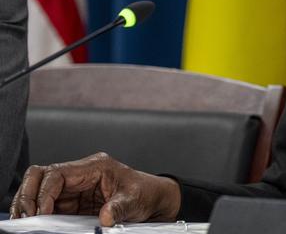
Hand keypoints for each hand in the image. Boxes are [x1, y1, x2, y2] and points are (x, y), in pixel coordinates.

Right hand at [9, 152, 181, 225]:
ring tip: (26, 222)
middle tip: (26, 216)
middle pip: (41, 177)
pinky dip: (39, 214)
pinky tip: (36, 224)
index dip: (44, 192)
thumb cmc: (145, 192)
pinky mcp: (73, 203)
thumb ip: (119, 208)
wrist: (154, 200)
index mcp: (94, 166)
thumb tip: (105, 218)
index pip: (57, 173)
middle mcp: (80, 175)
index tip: (41, 212)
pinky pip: (49, 205)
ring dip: (30, 205)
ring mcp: (75, 189)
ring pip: (40, 191)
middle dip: (29, 195)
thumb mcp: (135, 200)